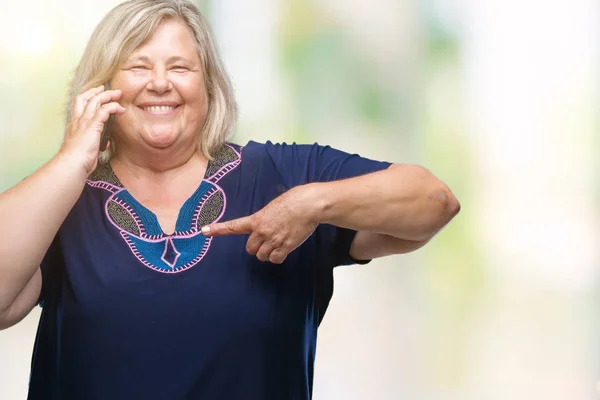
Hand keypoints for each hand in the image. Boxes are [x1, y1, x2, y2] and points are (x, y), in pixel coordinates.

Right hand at [59, 85, 125, 174]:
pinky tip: (120, 109)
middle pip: (84, 98)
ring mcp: (84, 122)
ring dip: (108, 95)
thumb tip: (103, 143)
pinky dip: (113, 107)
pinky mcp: (92, 125)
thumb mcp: (87, 149)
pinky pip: (104, 110)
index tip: (97, 94)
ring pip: (95, 101)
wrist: (72, 164)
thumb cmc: (78, 161)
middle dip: (97, 91)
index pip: (79, 106)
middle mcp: (77, 121)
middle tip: (108, 89)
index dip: (88, 97)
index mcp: (74, 126)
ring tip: (118, 94)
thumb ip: (95, 144)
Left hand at [202, 186, 320, 263]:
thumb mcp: (273, 206)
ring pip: (262, 256)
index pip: (233, 226)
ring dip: (268, 253)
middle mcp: (262, 231)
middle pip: (250, 249)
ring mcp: (273, 240)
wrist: (308, 205)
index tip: (203, 231)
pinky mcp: (285, 246)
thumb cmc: (294, 201)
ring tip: (279, 242)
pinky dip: (279, 257)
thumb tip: (268, 225)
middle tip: (267, 240)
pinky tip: (284, 248)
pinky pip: (276, 259)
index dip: (218, 229)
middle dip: (257, 247)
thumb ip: (266, 217)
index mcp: (257, 219)